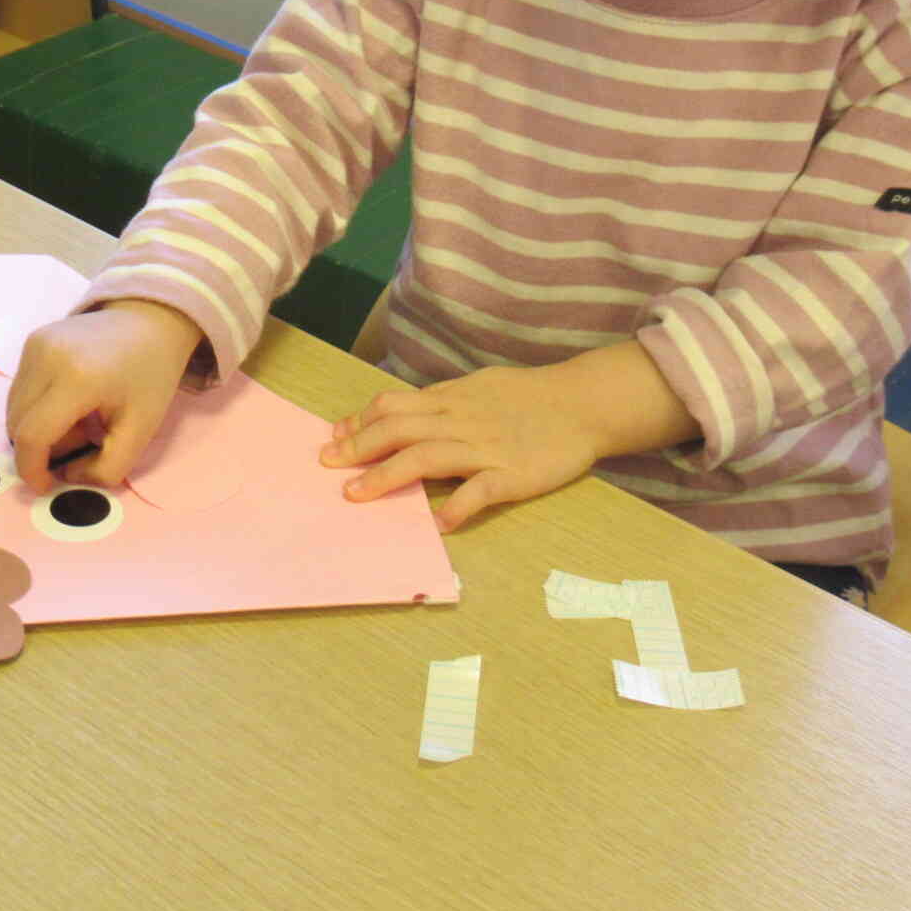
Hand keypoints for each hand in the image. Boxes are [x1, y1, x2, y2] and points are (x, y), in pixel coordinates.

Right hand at [6, 300, 203, 493]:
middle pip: (18, 425)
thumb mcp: (142, 430)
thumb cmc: (150, 376)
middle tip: (85, 440)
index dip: (32, 469)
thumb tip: (66, 477)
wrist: (151, 320)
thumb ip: (106, 469)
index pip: (33, 436)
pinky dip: (37, 407)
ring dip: (40, 428)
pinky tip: (71, 400)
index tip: (47, 486)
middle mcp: (47, 356)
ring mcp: (35, 344)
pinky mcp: (31, 340)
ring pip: (14, 409)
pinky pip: (19, 390)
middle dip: (44, 447)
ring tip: (81, 419)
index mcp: (78, 378)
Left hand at [321, 365, 609, 532]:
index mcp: (453, 400)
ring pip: (428, 457)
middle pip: (399, 430)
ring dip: (388, 475)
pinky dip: (457, 506)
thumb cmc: (532, 396)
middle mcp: (461, 421)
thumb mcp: (481, 386)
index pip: (395, 406)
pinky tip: (436, 523)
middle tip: (327, 465)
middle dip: (358, 447)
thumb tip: (409, 409)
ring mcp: (486, 448)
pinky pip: (480, 492)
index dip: (360, 421)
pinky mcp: (512, 475)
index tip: (334, 436)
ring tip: (357, 494)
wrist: (584, 403)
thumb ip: (445, 400)